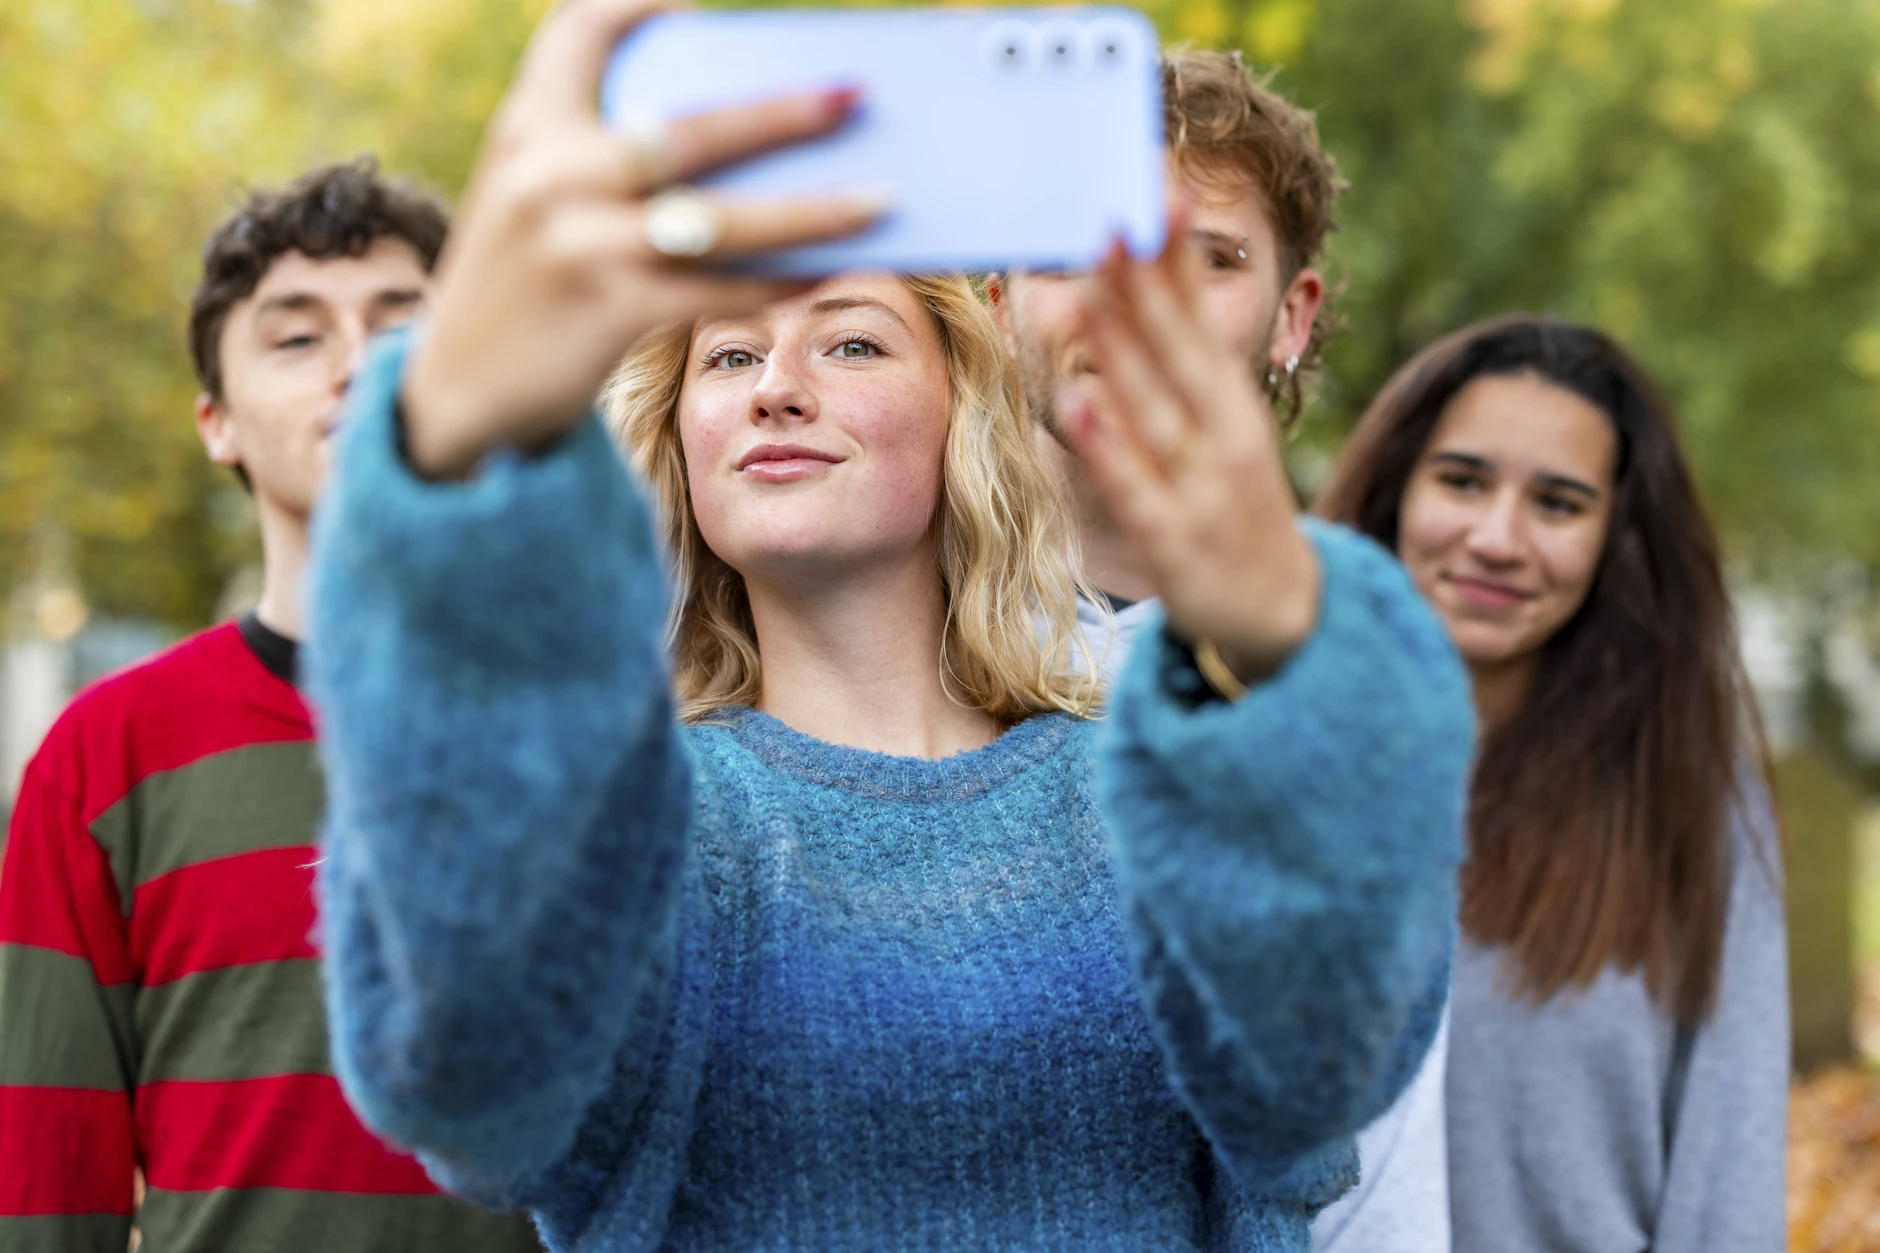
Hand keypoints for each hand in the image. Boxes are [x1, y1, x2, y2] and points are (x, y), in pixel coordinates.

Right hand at [403, 0, 887, 478]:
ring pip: (722, 218)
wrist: (454, 395)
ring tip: (882, 200)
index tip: (700, 7)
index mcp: (527, 127)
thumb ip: (601, 157)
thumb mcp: (532, 200)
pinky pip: (719, 289)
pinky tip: (824, 271)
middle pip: (691, 127)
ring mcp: (579, 243)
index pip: (580, 29)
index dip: (641, 4)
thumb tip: (745, 148)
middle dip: (784, 111)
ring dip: (812, 210)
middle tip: (856, 96)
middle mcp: (549, 172)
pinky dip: (778, 280)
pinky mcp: (608, 310)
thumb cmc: (520, 286)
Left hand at [1057, 221, 1321, 684]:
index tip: (1152, 193)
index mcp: (1233, 405)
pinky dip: (1106, 448)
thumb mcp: (1222, 434)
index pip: (1199, 318)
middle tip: (1111, 217)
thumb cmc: (1236, 510)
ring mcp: (1200, 489)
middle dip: (1145, 283)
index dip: (1175, 259)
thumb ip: (1181, 374)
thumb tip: (1137, 297)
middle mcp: (1223, 438)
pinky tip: (1075, 406)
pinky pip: (1133, 486)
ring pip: (1153, 408)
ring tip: (1090, 288)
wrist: (1287, 617)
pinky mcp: (1172, 541)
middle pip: (1178, 349)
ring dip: (1121, 347)